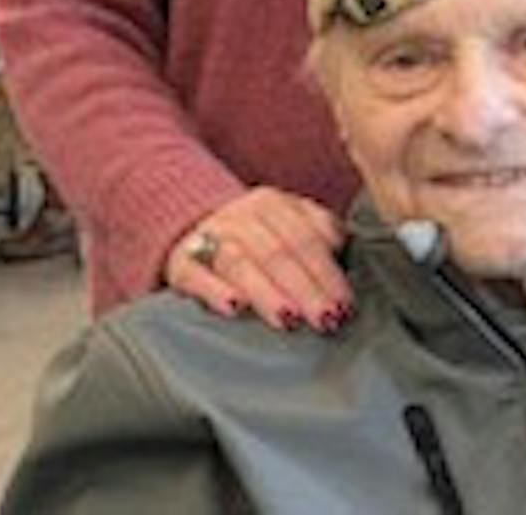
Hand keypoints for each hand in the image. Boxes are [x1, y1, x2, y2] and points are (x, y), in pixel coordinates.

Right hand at [161, 186, 351, 332]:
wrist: (192, 224)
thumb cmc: (258, 238)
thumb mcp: (289, 224)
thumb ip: (319, 234)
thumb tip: (344, 255)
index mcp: (273, 204)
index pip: (305, 238)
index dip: (327, 273)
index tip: (345, 305)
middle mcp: (240, 216)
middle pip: (277, 253)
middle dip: (305, 289)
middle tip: (325, 320)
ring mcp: (208, 236)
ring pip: (239, 263)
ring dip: (267, 293)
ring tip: (289, 320)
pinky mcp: (180, 262)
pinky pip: (195, 275)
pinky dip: (215, 291)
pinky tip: (234, 309)